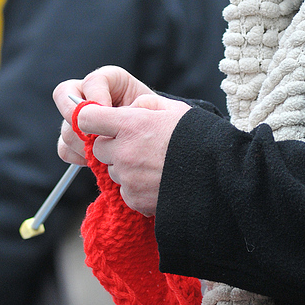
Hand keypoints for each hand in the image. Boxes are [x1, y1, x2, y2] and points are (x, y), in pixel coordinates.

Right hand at [54, 66, 153, 164]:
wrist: (153, 139)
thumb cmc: (157, 119)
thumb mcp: (154, 107)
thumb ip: (141, 105)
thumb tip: (126, 112)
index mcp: (109, 80)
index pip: (92, 81)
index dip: (96, 97)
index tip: (109, 113)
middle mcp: (88, 94)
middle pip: (66, 98)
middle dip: (80, 120)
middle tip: (97, 136)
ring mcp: (78, 117)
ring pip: (65, 127)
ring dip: (82, 143)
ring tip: (103, 152)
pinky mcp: (76, 138)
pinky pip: (64, 147)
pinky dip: (77, 156)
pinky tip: (96, 160)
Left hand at [60, 92, 189, 216]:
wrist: (217, 175)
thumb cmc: (196, 137)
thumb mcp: (172, 109)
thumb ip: (144, 105)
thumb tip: (127, 110)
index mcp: (131, 124)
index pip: (87, 119)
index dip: (93, 118)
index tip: (102, 121)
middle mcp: (124, 152)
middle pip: (98, 148)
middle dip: (112, 145)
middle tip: (137, 145)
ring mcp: (128, 178)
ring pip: (112, 170)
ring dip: (125, 167)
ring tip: (153, 164)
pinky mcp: (135, 199)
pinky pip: (125, 191)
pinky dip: (136, 187)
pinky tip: (157, 180)